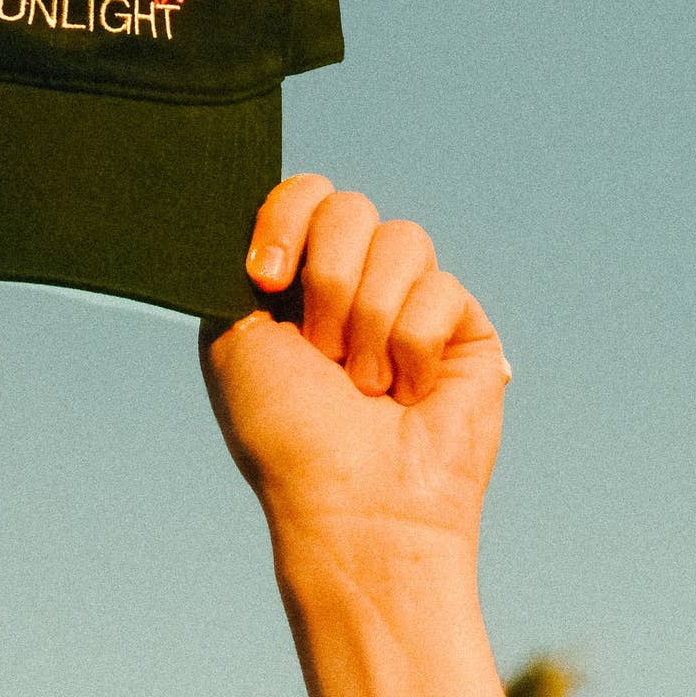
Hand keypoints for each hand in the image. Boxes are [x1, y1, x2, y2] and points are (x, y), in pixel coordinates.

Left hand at [198, 174, 509, 554]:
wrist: (350, 504)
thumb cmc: (284, 431)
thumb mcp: (232, 336)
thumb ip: (236, 261)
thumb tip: (256, 202)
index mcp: (297, 271)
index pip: (304, 192)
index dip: (286, 219)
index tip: (267, 279)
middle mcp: (354, 275)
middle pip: (349, 206)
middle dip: (327, 281)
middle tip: (319, 351)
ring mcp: (411, 297)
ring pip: (401, 239)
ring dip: (367, 321)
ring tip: (364, 383)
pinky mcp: (463, 326)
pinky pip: (441, 290)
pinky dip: (411, 349)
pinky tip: (408, 395)